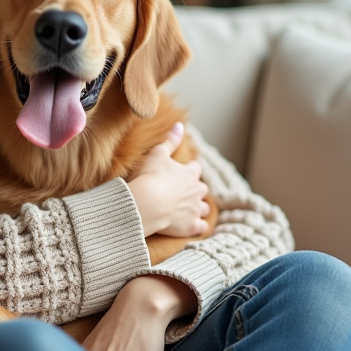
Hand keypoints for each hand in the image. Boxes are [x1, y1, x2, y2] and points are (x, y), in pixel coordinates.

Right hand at [127, 122, 210, 236]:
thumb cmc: (150, 177)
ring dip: (198, 208)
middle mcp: (197, 190)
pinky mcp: (191, 226)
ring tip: (189, 209)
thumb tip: (180, 124)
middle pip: (202, 189)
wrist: (146, 204)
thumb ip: (170, 140)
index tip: (180, 173)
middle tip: (183, 192)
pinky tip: (192, 226)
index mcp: (190, 173)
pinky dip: (198, 226)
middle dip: (195, 190)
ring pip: (204, 208)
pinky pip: (201, 227)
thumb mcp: (158, 153)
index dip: (188, 170)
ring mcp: (195, 209)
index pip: (195, 169)